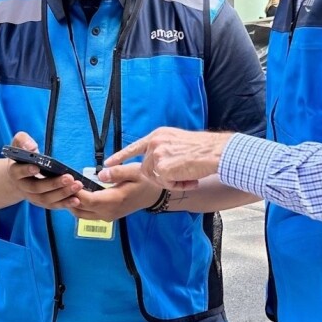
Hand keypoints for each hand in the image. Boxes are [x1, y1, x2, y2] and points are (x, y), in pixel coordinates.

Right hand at [5, 132, 81, 210]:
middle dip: (53, 184)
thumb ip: (23, 141)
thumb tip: (31, 147)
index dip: (27, 170)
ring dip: (63, 193)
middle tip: (69, 178)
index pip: (19, 172)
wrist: (19, 177)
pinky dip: (65, 204)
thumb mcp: (18, 144)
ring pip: (46, 199)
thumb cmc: (23, 157)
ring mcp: (33, 197)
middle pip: (37, 188)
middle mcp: (23, 187)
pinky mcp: (43, 202)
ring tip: (77, 186)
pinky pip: (53, 205)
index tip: (36, 167)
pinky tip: (76, 200)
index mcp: (16, 172)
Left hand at [69, 164, 164, 221]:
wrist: (152, 196)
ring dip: (71, 203)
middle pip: (80, 209)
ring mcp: (106, 217)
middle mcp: (107, 212)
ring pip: (80, 214)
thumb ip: (117, 172)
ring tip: (67, 187)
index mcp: (114, 201)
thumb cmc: (144, 181)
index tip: (69, 180)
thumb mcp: (134, 171)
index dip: (76, 192)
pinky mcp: (105, 217)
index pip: (89, 200)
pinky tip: (76, 193)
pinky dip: (78, 205)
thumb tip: (100, 173)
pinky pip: (86, 214)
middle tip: (62, 182)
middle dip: (69, 197)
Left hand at [105, 128, 232, 190]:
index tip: (107, 164)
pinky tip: (190, 179)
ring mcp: (158, 155)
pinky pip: (164, 184)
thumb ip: (163, 150)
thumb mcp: (177, 142)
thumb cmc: (203, 149)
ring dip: (171, 182)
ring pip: (155, 177)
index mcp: (158, 135)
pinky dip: (178, 185)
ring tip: (189, 177)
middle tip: (182, 178)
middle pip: (146, 169)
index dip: (120, 157)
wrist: (215, 152)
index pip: (134, 147)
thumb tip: (155, 164)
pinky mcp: (163, 167)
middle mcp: (155, 143)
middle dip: (161, 178)